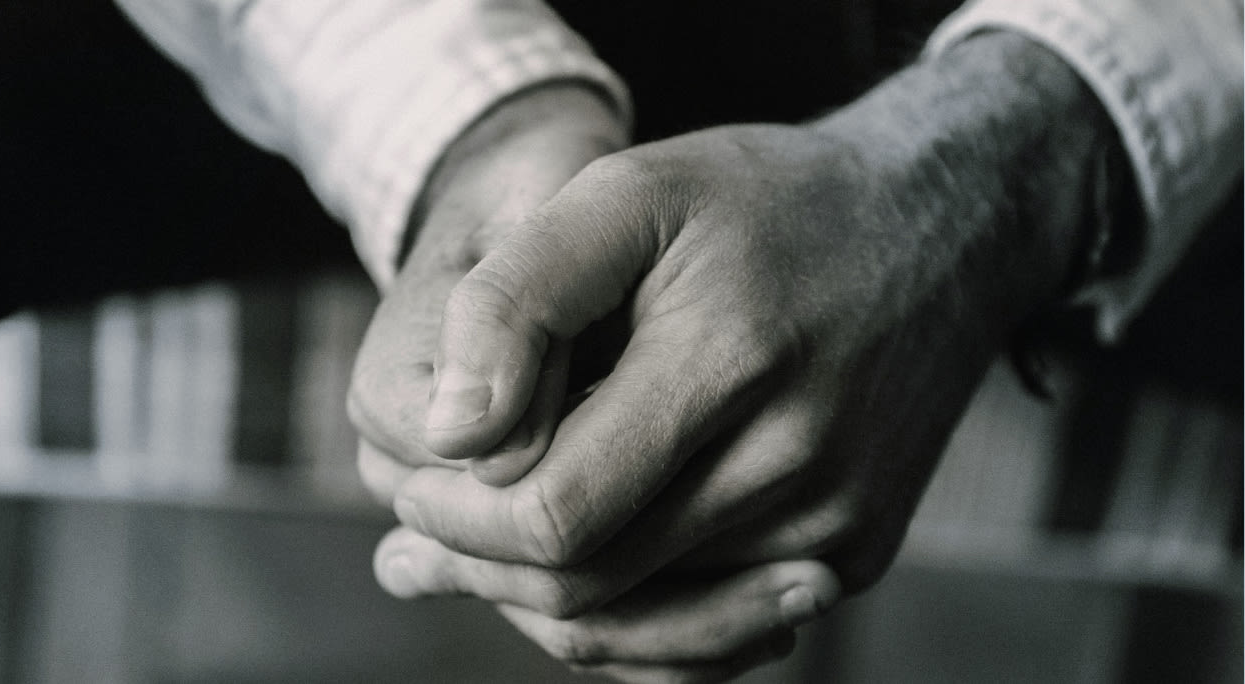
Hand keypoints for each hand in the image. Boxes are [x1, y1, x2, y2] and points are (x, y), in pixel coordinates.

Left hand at [347, 83, 844, 681]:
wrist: (938, 231)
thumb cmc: (766, 205)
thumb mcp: (629, 194)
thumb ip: (520, 299)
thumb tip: (447, 429)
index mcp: (730, 365)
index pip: (556, 513)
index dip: (457, 517)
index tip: (408, 484)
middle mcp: (798, 466)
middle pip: (592, 586)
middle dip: (478, 570)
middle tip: (406, 546)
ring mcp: (837, 525)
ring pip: (647, 629)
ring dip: (538, 605)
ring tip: (453, 569)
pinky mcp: (856, 551)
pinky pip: (717, 638)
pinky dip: (626, 622)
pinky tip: (562, 584)